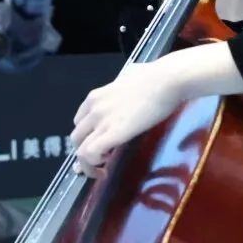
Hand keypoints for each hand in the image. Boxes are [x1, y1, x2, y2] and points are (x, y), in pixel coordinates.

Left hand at [70, 61, 185, 177]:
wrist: (165, 80)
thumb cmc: (154, 77)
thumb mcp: (129, 76)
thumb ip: (124, 82)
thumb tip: (133, 75)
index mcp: (95, 96)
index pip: (79, 122)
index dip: (87, 135)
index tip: (99, 142)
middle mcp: (93, 109)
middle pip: (77, 138)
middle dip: (86, 150)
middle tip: (101, 158)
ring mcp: (101, 121)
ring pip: (80, 150)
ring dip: (90, 163)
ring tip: (104, 167)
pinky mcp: (113, 133)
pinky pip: (91, 154)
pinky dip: (95, 163)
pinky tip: (108, 164)